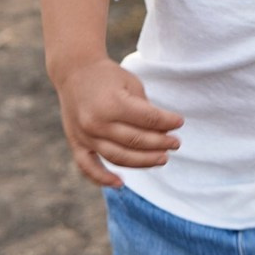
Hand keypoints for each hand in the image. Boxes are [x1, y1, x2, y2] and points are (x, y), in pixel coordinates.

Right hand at [57, 58, 183, 187]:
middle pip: (135, 141)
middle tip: (176, 143)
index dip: (167, 122)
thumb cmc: (108, 76)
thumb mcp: (131, 83)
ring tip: (162, 159)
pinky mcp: (76, 143)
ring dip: (143, 161)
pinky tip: (120, 183)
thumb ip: (144, 109)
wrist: (74, 71)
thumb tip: (162, 132)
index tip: (179, 122)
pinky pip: (88, 168)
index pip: (148, 119)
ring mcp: (85, 135)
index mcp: (113, 103)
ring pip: (118, 157)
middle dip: (160, 144)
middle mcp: (97, 122)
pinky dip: (102, 179)